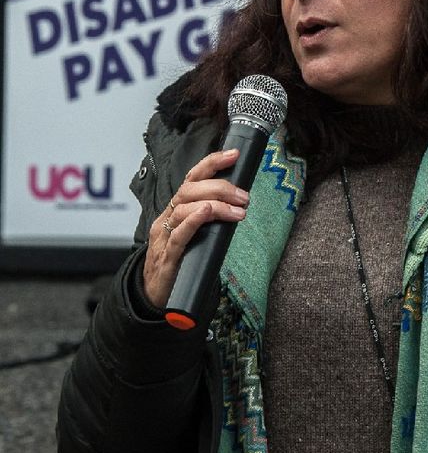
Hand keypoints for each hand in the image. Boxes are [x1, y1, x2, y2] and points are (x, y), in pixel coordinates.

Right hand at [142, 149, 249, 308]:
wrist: (157, 298)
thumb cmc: (181, 263)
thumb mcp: (198, 235)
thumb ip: (213, 218)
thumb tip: (240, 203)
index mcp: (175, 211)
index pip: (191, 179)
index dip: (211, 163)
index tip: (233, 154)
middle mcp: (166, 220)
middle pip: (188, 190)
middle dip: (220, 187)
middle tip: (244, 197)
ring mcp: (164, 238)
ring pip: (184, 209)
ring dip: (216, 205)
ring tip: (238, 211)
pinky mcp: (167, 258)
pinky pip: (178, 235)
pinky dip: (193, 220)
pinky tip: (207, 212)